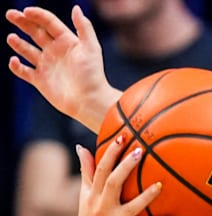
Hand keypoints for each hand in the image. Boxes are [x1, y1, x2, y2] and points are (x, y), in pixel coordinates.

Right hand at [6, 6, 112, 129]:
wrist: (90, 101)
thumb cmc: (93, 75)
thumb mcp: (91, 48)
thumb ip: (84, 28)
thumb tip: (76, 8)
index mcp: (67, 42)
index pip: (49, 23)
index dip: (37, 15)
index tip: (26, 11)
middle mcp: (56, 52)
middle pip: (35, 32)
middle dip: (23, 22)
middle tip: (10, 14)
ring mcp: (47, 66)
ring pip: (27, 50)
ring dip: (18, 43)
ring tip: (12, 38)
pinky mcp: (40, 81)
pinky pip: (24, 71)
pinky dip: (16, 66)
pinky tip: (14, 60)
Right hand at [70, 138, 170, 215]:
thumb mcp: (85, 196)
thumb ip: (87, 172)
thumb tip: (81, 147)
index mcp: (92, 194)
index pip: (101, 170)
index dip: (110, 153)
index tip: (122, 137)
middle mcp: (100, 206)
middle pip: (113, 183)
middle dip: (125, 167)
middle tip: (140, 151)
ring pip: (131, 207)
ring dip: (146, 196)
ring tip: (160, 185)